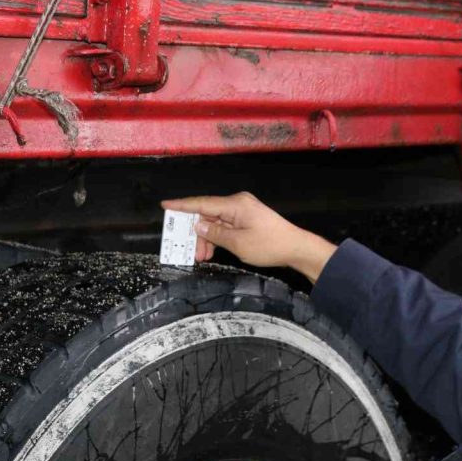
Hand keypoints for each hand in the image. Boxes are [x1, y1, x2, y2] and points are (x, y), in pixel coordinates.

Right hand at [159, 192, 336, 283]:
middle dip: (196, 233)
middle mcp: (237, 203)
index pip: (202, 203)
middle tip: (189, 251)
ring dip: (207, 238)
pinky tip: (213, 250)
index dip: (181, 206)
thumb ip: (215, 234)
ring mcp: (243, 210)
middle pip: (207, 214)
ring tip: (202, 257)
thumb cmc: (269, 245)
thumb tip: (198, 226)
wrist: (296, 247)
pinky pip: (226, 225)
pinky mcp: (247, 218)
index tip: (165, 205)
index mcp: (234, 205)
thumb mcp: (238, 244)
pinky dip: (218, 237)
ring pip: (215, 222)